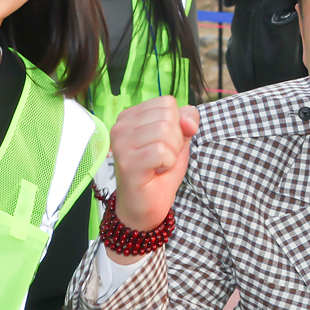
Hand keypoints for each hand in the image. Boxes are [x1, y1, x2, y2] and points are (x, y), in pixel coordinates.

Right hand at [109, 96, 198, 239]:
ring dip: (172, 153)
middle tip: (162, 157)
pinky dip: (167, 164)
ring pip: (165, 132)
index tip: (165, 144)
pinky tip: (156, 172)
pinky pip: (161, 151)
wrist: (144, 207)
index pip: (167, 102)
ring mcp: (121, 144)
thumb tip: (189, 118)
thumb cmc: (159, 172)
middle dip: (176, 139)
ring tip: (159, 165)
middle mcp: (120, 126)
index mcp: (130, 116)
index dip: (177, 124)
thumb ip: (186, 122)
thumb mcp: (179, 141)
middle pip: (167, 115)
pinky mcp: (127, 162)